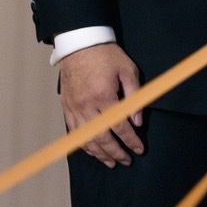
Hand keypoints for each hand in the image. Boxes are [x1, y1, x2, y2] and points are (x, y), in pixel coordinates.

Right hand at [59, 43, 144, 167]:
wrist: (80, 44)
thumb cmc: (106, 55)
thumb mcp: (128, 70)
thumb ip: (135, 96)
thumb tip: (138, 121)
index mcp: (104, 97)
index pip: (120, 126)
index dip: (131, 141)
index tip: (139, 149)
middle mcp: (87, 106)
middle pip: (102, 138)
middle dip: (116, 153)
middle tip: (126, 161)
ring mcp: (74, 108)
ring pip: (86, 138)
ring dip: (99, 153)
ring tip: (111, 162)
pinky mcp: (67, 107)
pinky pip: (74, 131)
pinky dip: (84, 144)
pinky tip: (92, 150)